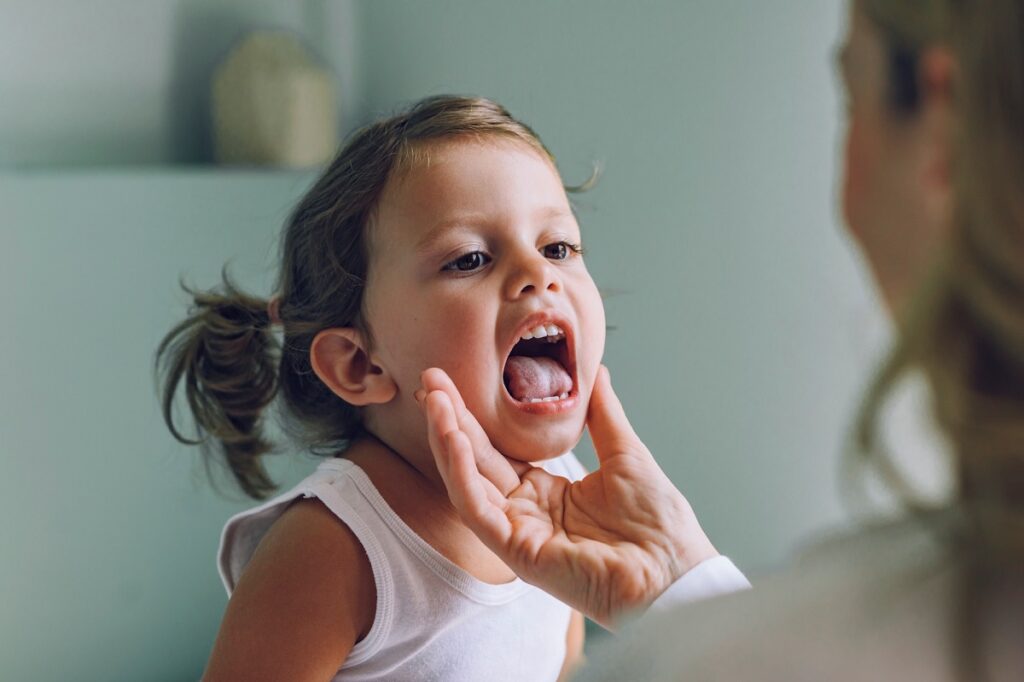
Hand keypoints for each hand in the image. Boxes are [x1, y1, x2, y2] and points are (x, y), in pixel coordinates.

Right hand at [418, 365, 717, 627]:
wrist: (676, 572)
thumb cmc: (660, 525)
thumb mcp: (625, 453)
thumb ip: (602, 414)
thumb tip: (595, 371)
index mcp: (548, 492)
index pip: (497, 450)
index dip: (475, 417)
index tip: (456, 381)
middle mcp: (526, 512)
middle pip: (476, 461)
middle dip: (451, 419)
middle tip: (430, 379)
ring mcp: (519, 533)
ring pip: (468, 483)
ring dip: (448, 440)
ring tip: (434, 400)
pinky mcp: (518, 552)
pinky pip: (478, 509)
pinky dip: (462, 474)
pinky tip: (454, 438)